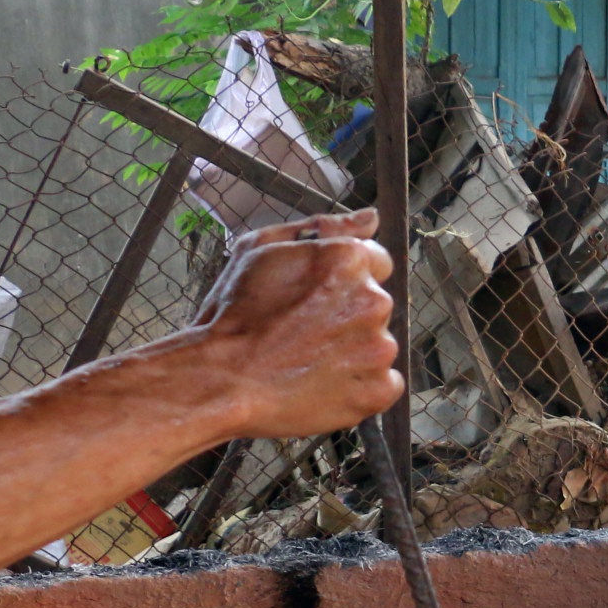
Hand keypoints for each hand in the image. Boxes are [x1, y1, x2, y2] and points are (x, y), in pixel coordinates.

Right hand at [193, 209, 402, 439]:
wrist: (222, 378)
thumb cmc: (235, 313)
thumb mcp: (261, 249)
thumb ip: (324, 227)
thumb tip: (370, 218)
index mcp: (349, 259)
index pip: (375, 260)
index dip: (343, 278)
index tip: (316, 297)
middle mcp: (373, 300)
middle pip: (375, 303)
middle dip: (347, 313)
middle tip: (303, 330)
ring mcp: (379, 347)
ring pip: (377, 343)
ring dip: (353, 349)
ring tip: (308, 358)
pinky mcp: (378, 389)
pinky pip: (385, 382)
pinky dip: (361, 385)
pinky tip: (325, 383)